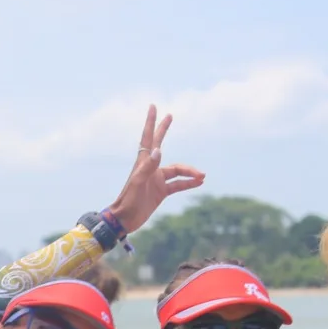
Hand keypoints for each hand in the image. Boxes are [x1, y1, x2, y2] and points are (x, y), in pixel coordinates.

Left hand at [107, 104, 205, 234]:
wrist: (125, 220)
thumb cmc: (128, 201)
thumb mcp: (138, 184)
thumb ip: (148, 167)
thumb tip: (159, 149)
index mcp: (143, 163)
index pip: (148, 138)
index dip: (151, 122)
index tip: (153, 107)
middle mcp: (150, 168)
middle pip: (160, 144)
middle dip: (164, 130)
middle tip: (170, 116)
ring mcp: (156, 179)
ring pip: (177, 170)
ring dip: (189, 172)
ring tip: (202, 176)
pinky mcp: (160, 192)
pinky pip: (177, 184)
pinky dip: (188, 183)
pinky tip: (199, 182)